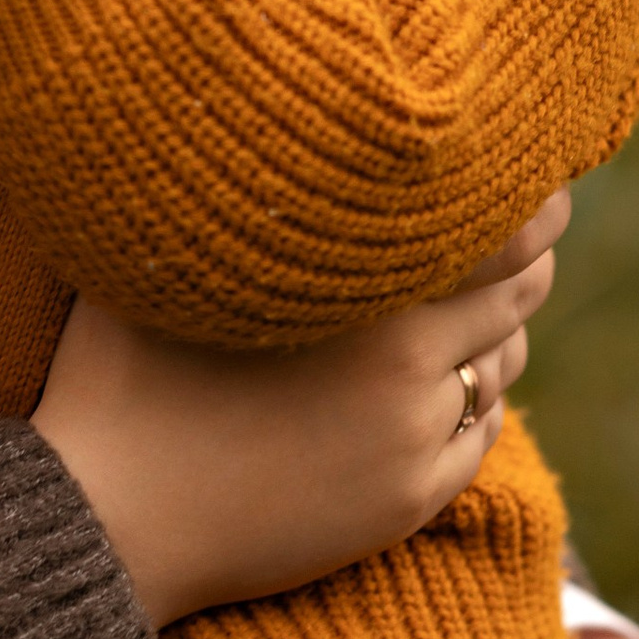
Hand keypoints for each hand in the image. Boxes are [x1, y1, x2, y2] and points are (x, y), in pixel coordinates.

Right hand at [34, 191, 569, 631]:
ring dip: (496, 335)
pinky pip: (478, 436)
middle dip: (527, 260)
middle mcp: (406, 355)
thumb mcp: (160, 262)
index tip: (531, 181)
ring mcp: (412, 433)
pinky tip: (435, 391)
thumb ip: (216, 190)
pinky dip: (470, 405)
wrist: (107, 524)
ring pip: (502, 365)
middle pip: (521, 289)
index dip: (529, 199)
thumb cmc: (117, 376)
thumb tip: (224, 115)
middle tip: (523, 237)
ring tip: (467, 314)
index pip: (501, 225)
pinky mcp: (409, 499)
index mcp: (360, 281)